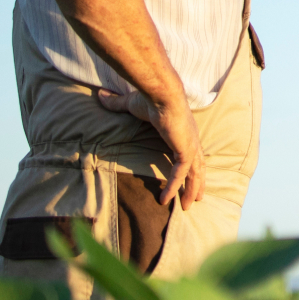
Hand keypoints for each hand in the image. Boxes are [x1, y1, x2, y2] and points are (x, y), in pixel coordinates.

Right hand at [97, 90, 206, 208]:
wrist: (160, 92)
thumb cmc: (149, 96)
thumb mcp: (131, 103)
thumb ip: (117, 103)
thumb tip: (100, 94)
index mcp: (184, 131)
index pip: (192, 153)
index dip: (192, 166)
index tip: (190, 178)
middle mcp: (191, 140)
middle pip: (199, 167)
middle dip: (197, 184)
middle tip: (196, 199)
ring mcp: (190, 146)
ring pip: (194, 175)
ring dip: (190, 191)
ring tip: (186, 207)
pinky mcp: (185, 151)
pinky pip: (180, 175)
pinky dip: (173, 187)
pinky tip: (165, 200)